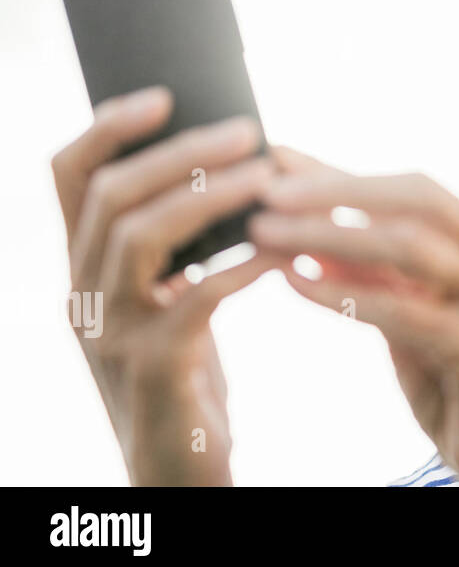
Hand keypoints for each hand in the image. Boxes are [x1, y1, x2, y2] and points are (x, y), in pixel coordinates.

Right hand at [51, 85, 278, 484]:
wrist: (178, 472)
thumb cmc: (185, 374)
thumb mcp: (166, 302)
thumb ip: (177, 246)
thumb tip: (227, 164)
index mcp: (83, 269)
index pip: (67, 178)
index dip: (106, 127)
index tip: (162, 94)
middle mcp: (80, 295)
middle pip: (110, 196)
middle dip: (181, 154)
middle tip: (248, 131)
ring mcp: (109, 335)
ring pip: (139, 236)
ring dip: (211, 197)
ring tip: (270, 176)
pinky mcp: (153, 370)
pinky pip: (192, 299)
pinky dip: (241, 265)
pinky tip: (282, 251)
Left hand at [248, 147, 458, 484]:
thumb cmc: (458, 382)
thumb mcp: (410, 315)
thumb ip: (372, 271)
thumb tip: (306, 227)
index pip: (416, 189)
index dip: (346, 174)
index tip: (279, 162)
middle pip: (418, 199)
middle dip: (338, 189)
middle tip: (267, 189)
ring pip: (411, 247)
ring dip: (330, 234)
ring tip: (266, 232)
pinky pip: (405, 310)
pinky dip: (345, 293)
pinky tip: (296, 283)